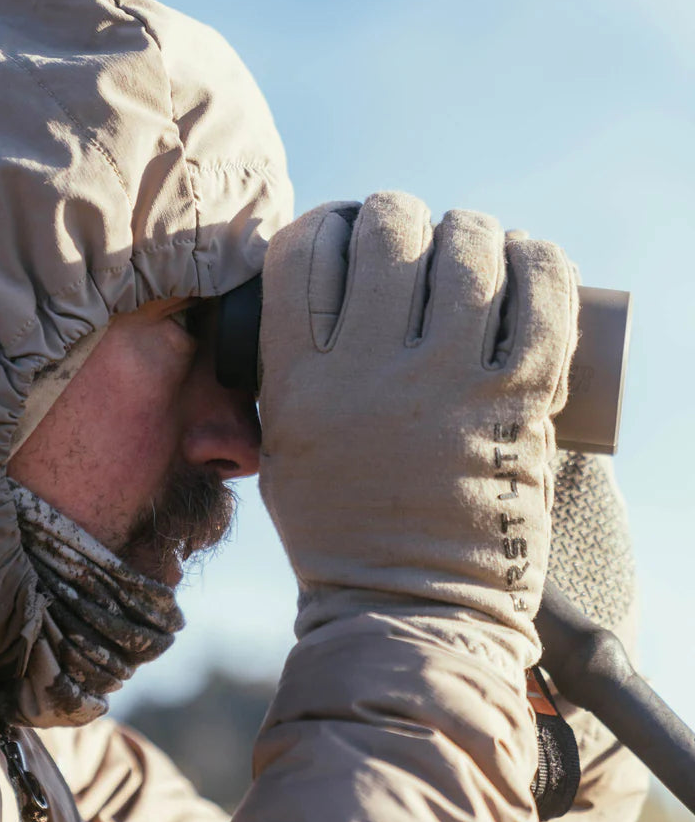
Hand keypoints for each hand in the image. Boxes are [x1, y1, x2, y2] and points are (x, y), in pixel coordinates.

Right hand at [258, 192, 577, 645]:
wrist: (409, 606)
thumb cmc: (338, 525)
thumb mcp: (280, 441)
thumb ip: (289, 364)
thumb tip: (329, 287)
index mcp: (298, 379)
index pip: (303, 249)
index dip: (325, 223)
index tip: (342, 233)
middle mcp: (368, 370)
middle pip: (386, 232)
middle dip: (395, 215)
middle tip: (407, 234)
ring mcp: (446, 385)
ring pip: (467, 250)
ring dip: (467, 231)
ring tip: (467, 244)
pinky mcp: (517, 404)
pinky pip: (542, 299)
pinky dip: (537, 260)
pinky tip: (522, 257)